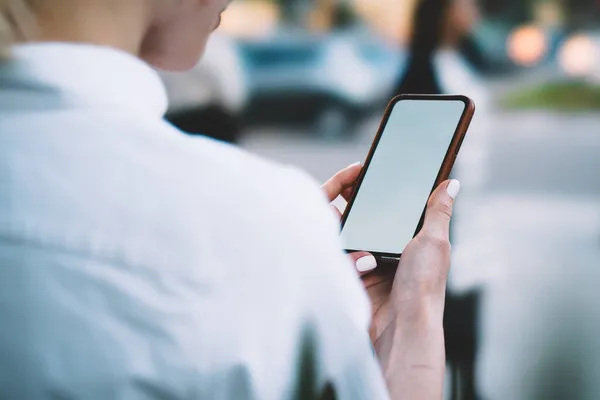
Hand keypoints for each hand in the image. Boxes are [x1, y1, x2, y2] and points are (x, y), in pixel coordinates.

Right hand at [322, 165, 459, 341]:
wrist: (401, 327)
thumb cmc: (424, 286)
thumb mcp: (435, 242)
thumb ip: (438, 211)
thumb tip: (452, 182)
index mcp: (410, 236)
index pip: (391, 203)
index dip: (378, 185)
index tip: (365, 168)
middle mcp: (388, 246)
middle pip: (365, 213)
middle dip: (353, 198)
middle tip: (345, 182)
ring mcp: (368, 260)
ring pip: (347, 230)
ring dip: (344, 222)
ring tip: (337, 210)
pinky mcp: (352, 274)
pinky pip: (339, 251)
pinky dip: (343, 249)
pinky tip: (350, 247)